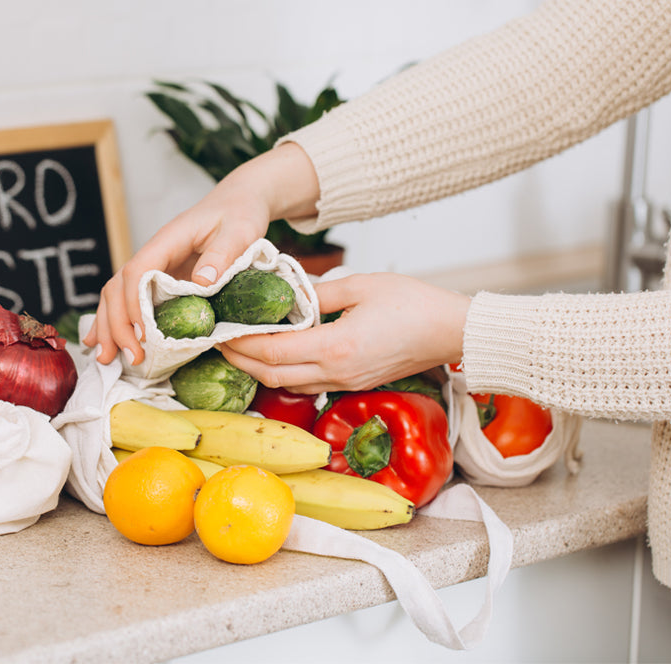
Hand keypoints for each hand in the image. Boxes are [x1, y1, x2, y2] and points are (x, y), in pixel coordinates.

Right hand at [83, 143, 319, 364]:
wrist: (238, 202)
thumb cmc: (240, 214)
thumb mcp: (240, 230)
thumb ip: (223, 253)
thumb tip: (201, 281)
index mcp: (169, 239)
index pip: (139, 271)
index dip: (135, 303)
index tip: (143, 333)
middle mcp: (154, 253)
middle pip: (119, 287)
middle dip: (117, 323)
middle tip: (128, 356)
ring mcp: (154, 267)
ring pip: (117, 295)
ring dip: (110, 327)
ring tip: (106, 359)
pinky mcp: (160, 279)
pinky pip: (131, 300)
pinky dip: (118, 322)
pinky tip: (107, 343)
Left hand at [219, 273, 470, 393]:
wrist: (453, 331)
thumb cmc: (415, 303)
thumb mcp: (362, 285)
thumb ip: (319, 292)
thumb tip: (288, 294)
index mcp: (337, 347)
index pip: (274, 351)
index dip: (241, 343)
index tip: (220, 330)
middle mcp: (337, 372)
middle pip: (273, 375)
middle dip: (240, 361)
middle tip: (218, 343)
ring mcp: (346, 382)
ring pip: (289, 384)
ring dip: (260, 370)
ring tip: (239, 350)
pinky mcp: (354, 384)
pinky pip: (309, 385)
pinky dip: (284, 374)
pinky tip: (276, 358)